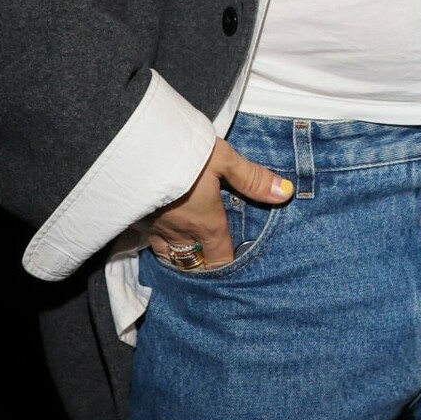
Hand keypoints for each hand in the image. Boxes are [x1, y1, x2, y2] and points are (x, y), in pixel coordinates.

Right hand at [147, 137, 294, 269]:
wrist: (136, 151)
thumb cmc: (185, 155)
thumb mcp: (225, 160)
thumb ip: (253, 179)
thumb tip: (285, 194)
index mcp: (206, 224)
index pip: (220, 260)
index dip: (229, 267)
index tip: (237, 266)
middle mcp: (181, 235)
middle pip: (194, 266)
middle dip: (205, 268)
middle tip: (213, 264)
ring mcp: (155, 231)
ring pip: (170, 258)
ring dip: (181, 259)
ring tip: (190, 256)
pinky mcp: (135, 222)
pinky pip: (147, 245)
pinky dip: (157, 246)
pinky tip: (159, 238)